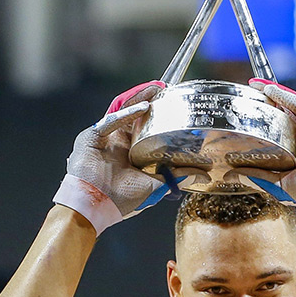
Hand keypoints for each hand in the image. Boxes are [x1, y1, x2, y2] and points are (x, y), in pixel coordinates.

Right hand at [53, 82, 173, 233]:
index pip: (145, 126)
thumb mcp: (156, 185)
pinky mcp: (91, 137)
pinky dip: (127, 113)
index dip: (158, 113)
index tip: (173, 102)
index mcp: (131, 151)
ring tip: (155, 88)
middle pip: (134, 114)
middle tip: (165, 89)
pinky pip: (111, 120)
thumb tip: (204, 175)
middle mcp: (118, 141)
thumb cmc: (121, 201)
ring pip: (122, 111)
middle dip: (149, 99)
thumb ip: (178, 177)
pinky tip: (143, 107)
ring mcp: (104, 138)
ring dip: (139, 98)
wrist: (96, 208)